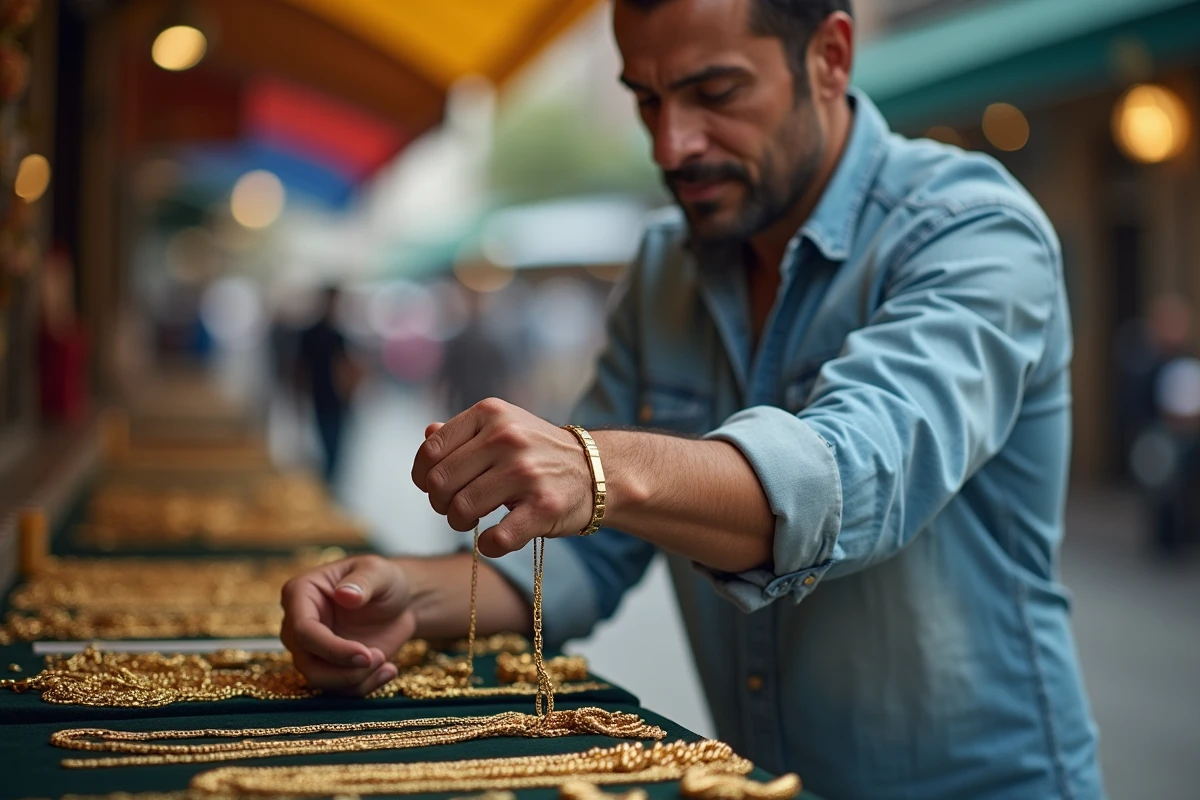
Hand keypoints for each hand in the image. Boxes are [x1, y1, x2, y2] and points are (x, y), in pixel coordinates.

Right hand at [279, 555, 416, 695]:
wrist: (399, 602)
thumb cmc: (384, 580)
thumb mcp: (379, 572)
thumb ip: (363, 581)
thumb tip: (344, 594)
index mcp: (300, 593)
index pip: (302, 630)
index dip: (332, 648)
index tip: (366, 654)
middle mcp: (297, 625)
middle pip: (307, 662)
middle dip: (344, 670)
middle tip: (379, 658)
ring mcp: (311, 649)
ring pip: (319, 680)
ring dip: (356, 680)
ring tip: (385, 663)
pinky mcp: (328, 667)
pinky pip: (338, 689)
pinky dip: (364, 686)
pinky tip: (388, 670)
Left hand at [412, 398, 593, 557]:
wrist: (596, 470)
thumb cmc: (538, 452)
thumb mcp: (503, 428)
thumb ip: (463, 433)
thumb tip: (427, 433)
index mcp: (491, 413)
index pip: (431, 450)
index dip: (423, 476)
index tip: (435, 487)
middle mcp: (507, 438)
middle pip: (440, 483)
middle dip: (440, 504)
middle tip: (456, 509)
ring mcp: (527, 472)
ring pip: (462, 510)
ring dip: (460, 524)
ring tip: (475, 522)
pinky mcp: (544, 507)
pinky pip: (496, 539)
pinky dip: (488, 546)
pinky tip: (494, 540)